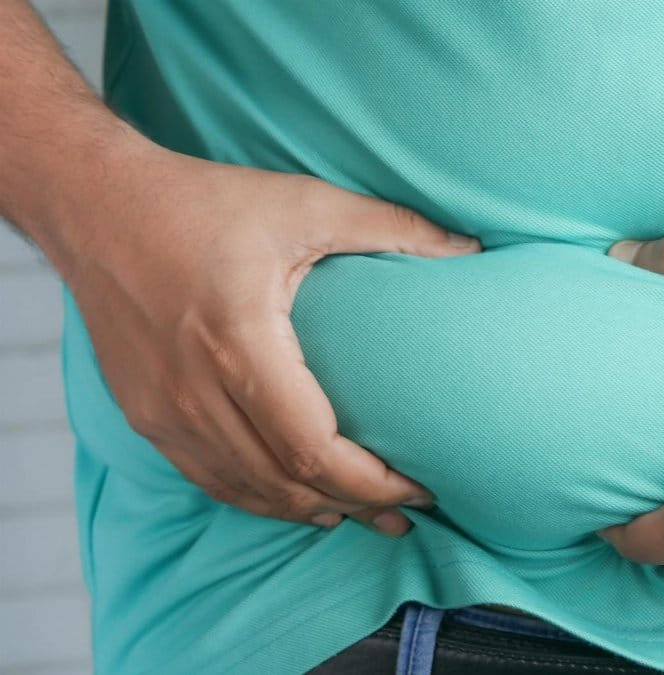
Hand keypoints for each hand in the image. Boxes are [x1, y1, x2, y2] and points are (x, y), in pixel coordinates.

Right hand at [58, 143, 480, 534]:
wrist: (96, 206)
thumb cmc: (203, 202)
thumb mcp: (305, 203)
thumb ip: (393, 226)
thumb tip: (469, 249)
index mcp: (239, 342)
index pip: (314, 449)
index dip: (372, 482)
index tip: (420, 487)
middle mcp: (194, 389)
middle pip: (286, 482)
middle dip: (354, 506)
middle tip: (406, 514)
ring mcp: (162, 410)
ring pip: (246, 491)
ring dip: (309, 510)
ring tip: (362, 517)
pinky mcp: (145, 414)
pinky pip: (209, 479)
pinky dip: (259, 498)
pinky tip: (297, 500)